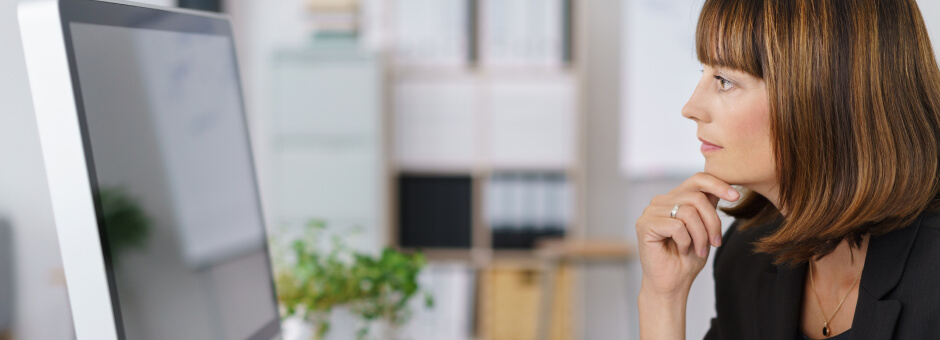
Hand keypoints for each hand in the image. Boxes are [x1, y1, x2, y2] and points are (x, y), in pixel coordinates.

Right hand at [635, 172, 738, 296]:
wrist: (672, 285)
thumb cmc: (687, 260)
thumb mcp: (705, 228)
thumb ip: (708, 207)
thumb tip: (725, 186)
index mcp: (673, 199)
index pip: (697, 179)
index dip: (718, 184)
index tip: (736, 197)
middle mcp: (659, 202)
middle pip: (696, 197)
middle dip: (712, 222)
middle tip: (715, 243)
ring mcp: (650, 212)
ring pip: (688, 212)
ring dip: (700, 235)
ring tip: (699, 250)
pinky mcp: (644, 225)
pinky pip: (676, 226)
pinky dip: (686, 241)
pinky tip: (683, 250)